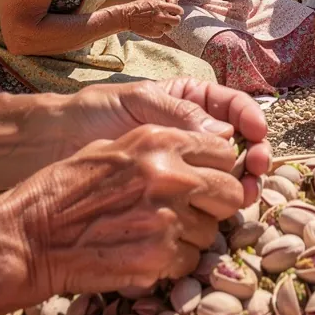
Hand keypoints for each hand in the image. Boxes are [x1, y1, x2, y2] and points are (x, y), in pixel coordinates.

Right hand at [4, 125, 243, 296]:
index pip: (224, 152)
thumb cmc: (66, 188)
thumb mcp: (114, 147)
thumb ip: (162, 147)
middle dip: (217, 204)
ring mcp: (168, 219)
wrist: (29, 236)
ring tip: (158, 233)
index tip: (207, 179)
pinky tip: (147, 253)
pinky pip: (191, 262)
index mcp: (161, 141)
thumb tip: (202, 153)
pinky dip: (175, 262)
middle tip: (194, 211)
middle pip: (231, 192)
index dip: (218, 168)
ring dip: (193, 236)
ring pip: (212, 232)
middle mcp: (171, 176)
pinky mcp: (158, 258)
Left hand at [64, 78, 271, 205]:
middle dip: (254, 157)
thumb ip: (179, 113)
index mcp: (191, 103)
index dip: (252, 120)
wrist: (55, 144)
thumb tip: (224, 133)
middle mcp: (194, 136)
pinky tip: (216, 212)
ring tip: (242, 196)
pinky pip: (201, 202)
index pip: (234, 108)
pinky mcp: (172, 197)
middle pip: (240, 146)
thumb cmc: (94, 113)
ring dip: (241, 186)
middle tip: (256, 171)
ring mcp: (185, 168)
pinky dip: (214, 208)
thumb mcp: (138, 102)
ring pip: (227, 177)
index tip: (258, 135)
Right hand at [119, 0, 183, 36]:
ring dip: (167, 26)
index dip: (179, 11)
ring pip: (170, 28)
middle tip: (172, 19)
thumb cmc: (137, 7)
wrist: (127, 16)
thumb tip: (171, 8)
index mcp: (161, 6)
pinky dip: (160, 31)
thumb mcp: (151, 1)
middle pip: (177, 21)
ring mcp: (158, 25)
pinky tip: (155, 27)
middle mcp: (161, 16)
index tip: (178, 12)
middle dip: (176, 20)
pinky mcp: (154, 33)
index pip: (178, 10)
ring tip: (161, 23)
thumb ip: (162, 5)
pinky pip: (162, 33)